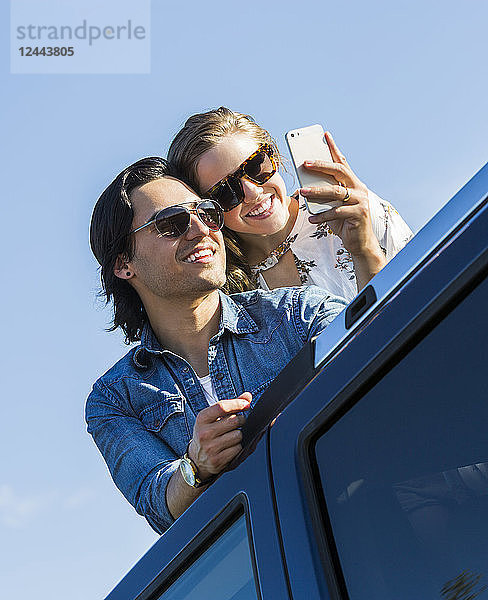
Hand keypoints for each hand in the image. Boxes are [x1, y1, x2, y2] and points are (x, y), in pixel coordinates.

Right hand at [188, 393, 251, 480]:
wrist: (196, 459)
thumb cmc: (207, 434)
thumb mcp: (213, 418)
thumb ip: (230, 406)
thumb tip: (247, 396)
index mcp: (202, 419)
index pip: (222, 407)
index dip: (237, 404)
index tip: (246, 404)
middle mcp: (205, 433)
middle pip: (234, 421)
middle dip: (240, 420)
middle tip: (237, 423)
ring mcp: (211, 447)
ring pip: (238, 435)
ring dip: (239, 435)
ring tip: (230, 437)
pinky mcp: (218, 460)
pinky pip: (238, 449)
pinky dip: (237, 447)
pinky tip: (229, 447)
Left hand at [300, 132, 381, 258]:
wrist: (360, 243)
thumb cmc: (344, 223)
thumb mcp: (333, 207)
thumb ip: (324, 196)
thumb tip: (304, 189)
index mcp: (353, 184)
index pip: (343, 162)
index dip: (334, 148)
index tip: (325, 135)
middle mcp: (359, 189)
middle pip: (339, 171)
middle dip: (321, 165)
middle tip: (305, 163)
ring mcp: (361, 201)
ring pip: (336, 192)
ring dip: (317, 192)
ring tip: (302, 192)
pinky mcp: (359, 214)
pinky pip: (337, 212)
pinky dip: (322, 216)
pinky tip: (312, 219)